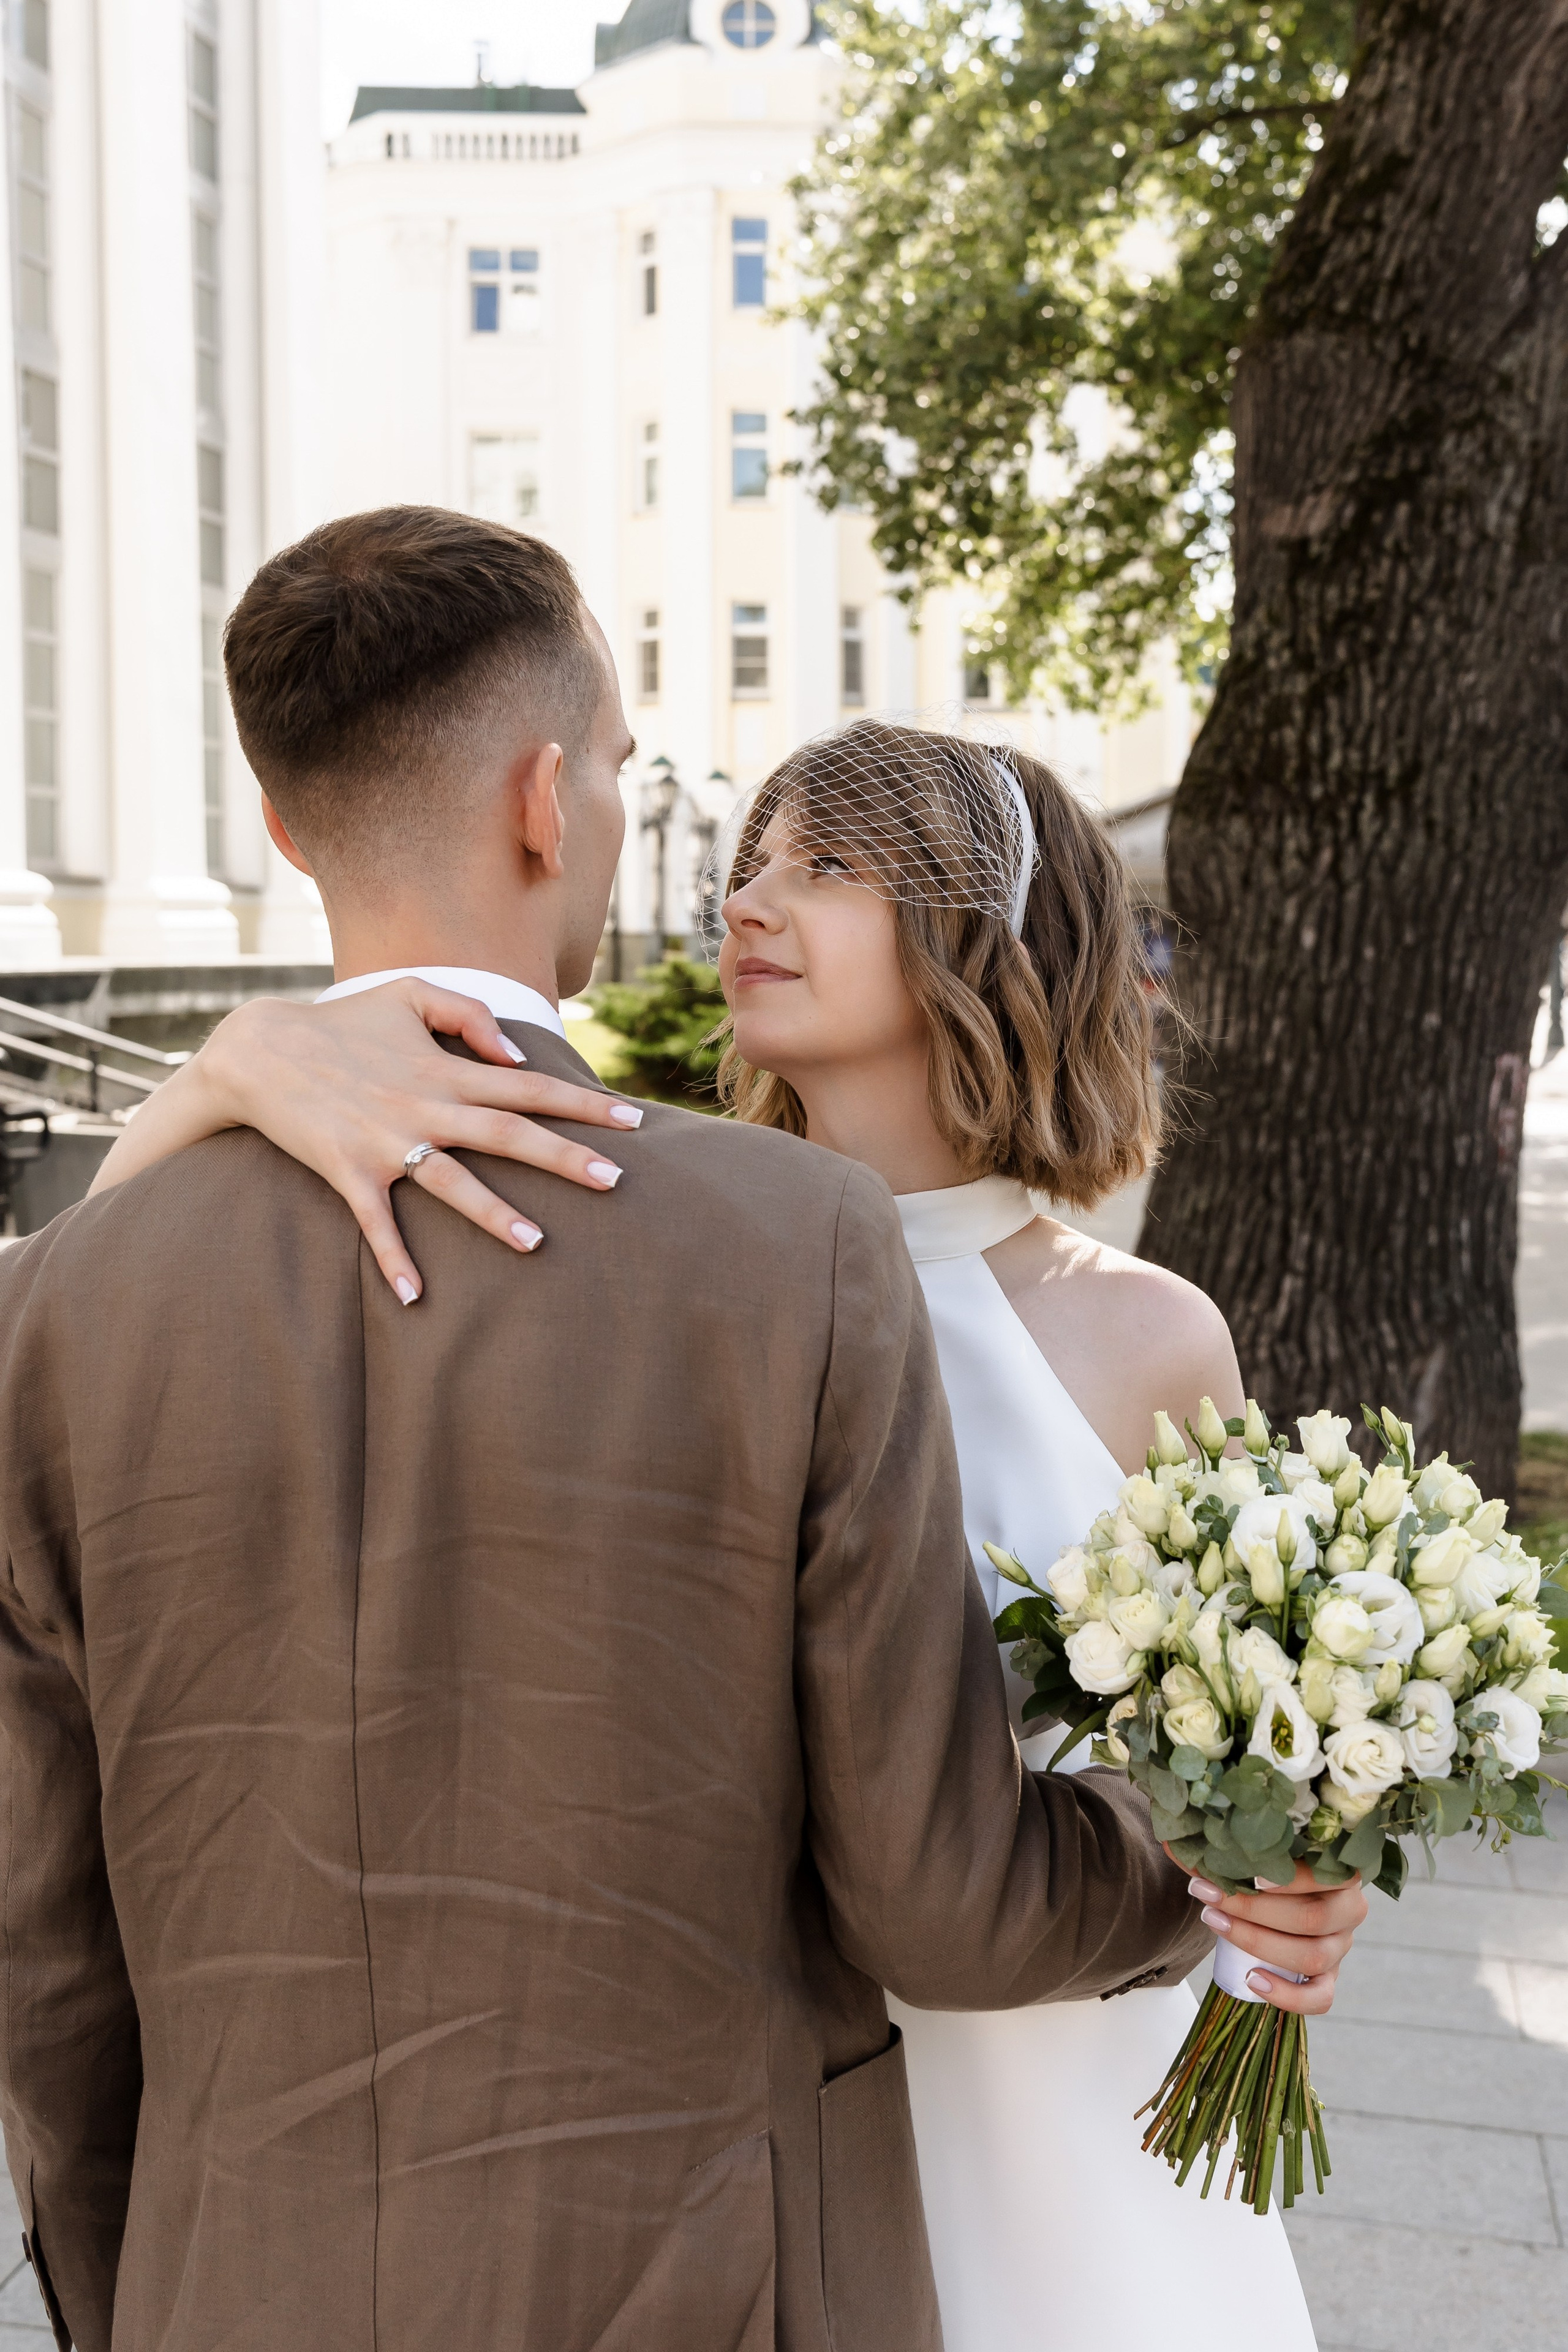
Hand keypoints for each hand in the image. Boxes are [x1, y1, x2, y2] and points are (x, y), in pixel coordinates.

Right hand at [193, 979, 641, 1299]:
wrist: (260, 1050)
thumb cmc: (341, 1021)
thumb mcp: (408, 994)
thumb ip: (470, 1014)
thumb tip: (518, 1055)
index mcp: (446, 1068)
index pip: (530, 1086)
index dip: (583, 1103)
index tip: (632, 1120)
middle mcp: (425, 1105)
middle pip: (508, 1134)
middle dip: (564, 1158)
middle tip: (616, 1181)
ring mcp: (387, 1142)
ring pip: (451, 1184)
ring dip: (494, 1215)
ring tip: (537, 1243)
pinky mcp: (347, 1170)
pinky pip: (376, 1222)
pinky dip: (393, 1259)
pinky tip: (414, 1295)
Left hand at [1166, 1850, 1368, 2016]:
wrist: (1280, 1904)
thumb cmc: (1268, 1874)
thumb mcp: (1256, 1859)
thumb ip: (1226, 1852)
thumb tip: (1174, 1842)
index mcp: (1341, 1873)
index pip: (1325, 1876)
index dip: (1289, 1879)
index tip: (1248, 1876)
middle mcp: (1349, 1911)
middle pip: (1311, 1918)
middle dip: (1253, 1909)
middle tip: (1209, 1895)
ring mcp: (1341, 1948)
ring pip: (1312, 1956)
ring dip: (1258, 1942)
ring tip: (1216, 1924)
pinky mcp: (1330, 1979)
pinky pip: (1320, 1998)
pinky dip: (1287, 1995)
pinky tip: (1253, 1980)